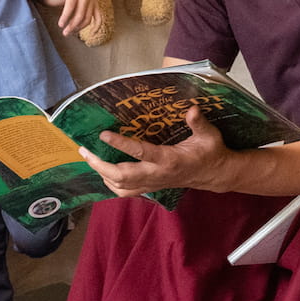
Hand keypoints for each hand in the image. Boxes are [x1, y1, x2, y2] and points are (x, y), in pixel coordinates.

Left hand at [39, 0, 102, 37]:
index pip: (70, 6)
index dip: (65, 16)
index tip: (60, 25)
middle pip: (80, 15)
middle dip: (72, 25)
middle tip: (64, 33)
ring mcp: (92, 2)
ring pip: (87, 18)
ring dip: (80, 27)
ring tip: (71, 32)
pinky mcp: (96, 6)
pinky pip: (99, 17)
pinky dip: (97, 25)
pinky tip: (92, 33)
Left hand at [81, 106, 231, 196]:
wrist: (215, 175)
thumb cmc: (211, 152)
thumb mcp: (209, 135)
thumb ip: (199, 123)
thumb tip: (192, 108)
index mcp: (169, 160)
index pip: (141, 152)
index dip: (121, 144)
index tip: (103, 134)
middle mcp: (157, 174)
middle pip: (122, 175)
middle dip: (100, 164)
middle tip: (84, 149)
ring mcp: (152, 184)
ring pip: (120, 186)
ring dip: (101, 173)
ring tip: (89, 157)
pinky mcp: (150, 188)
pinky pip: (125, 191)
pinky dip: (110, 183)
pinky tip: (102, 171)